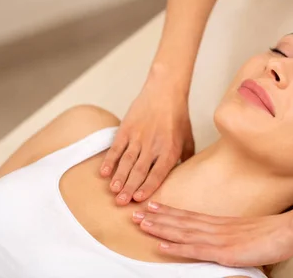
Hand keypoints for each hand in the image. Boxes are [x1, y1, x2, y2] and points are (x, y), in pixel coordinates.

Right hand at [100, 75, 194, 204]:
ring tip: (113, 191)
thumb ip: (185, 159)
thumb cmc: (178, 116)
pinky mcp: (127, 128)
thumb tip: (184, 178)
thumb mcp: (187, 139)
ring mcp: (138, 137)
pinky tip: (104, 172)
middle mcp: (153, 145)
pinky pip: (116, 148)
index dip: (148, 187)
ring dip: (119, 177)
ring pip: (127, 161)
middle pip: (140, 171)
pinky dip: (109, 160)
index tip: (138, 199)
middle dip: (130, 188)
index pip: (158, 173)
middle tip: (121, 202)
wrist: (165, 91)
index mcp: (170, 149)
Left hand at [131, 202, 292, 266]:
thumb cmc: (274, 233)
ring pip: (182, 232)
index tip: (153, 205)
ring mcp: (218, 239)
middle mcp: (216, 227)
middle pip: (181, 221)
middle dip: (157, 216)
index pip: (189, 216)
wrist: (289, 230)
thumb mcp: (249, 234)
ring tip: (141, 222)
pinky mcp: (223, 252)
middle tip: (135, 211)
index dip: (169, 211)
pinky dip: (175, 246)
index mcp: (221, 223)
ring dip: (159, 227)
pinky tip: (161, 244)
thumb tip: (227, 241)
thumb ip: (234, 237)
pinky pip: (194, 249)